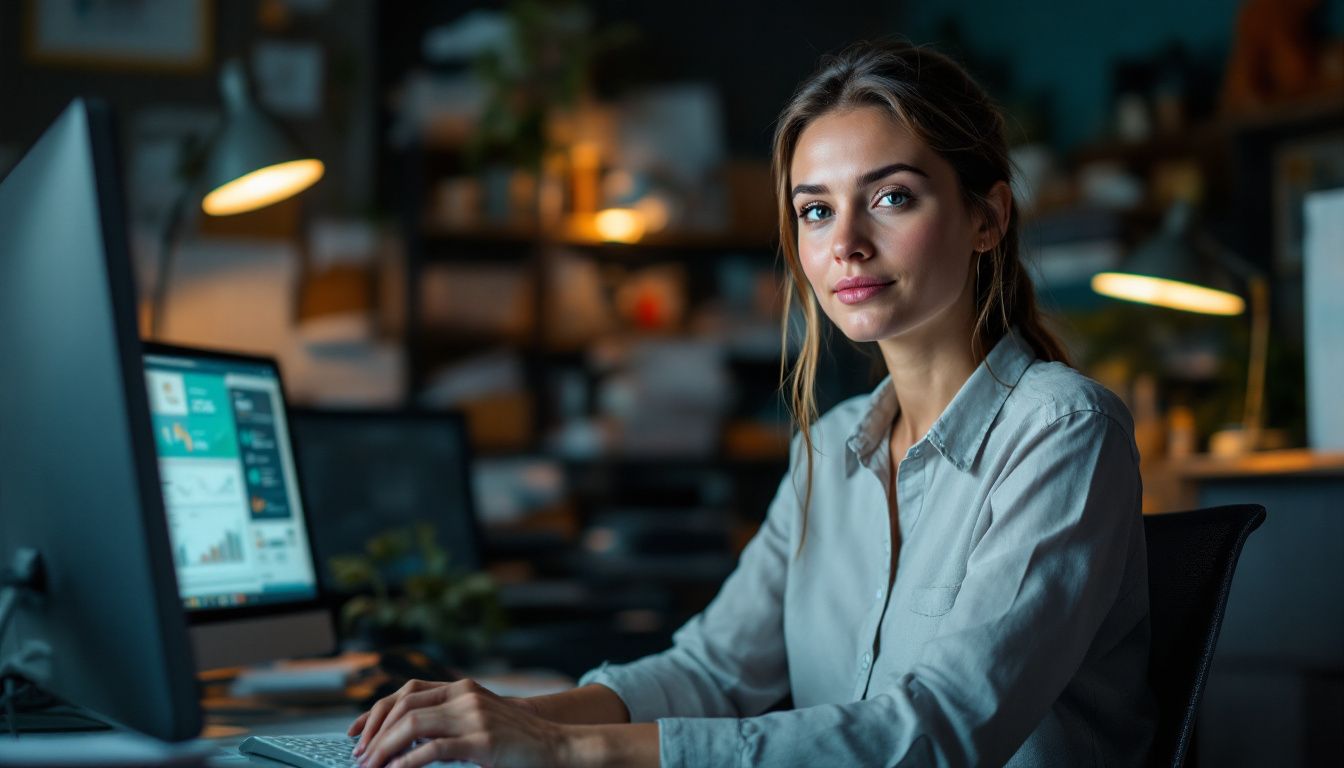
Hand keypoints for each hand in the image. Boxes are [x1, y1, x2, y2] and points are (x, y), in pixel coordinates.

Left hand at [350, 678, 569, 767]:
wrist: (555, 745)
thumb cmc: (514, 738)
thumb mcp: (478, 719)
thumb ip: (447, 720)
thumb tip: (403, 739)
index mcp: (462, 687)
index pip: (407, 692)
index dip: (376, 712)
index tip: (356, 733)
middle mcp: (465, 695)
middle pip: (404, 706)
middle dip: (375, 733)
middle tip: (360, 757)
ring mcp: (474, 715)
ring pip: (412, 725)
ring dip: (384, 748)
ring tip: (371, 766)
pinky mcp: (481, 740)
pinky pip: (433, 749)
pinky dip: (407, 762)